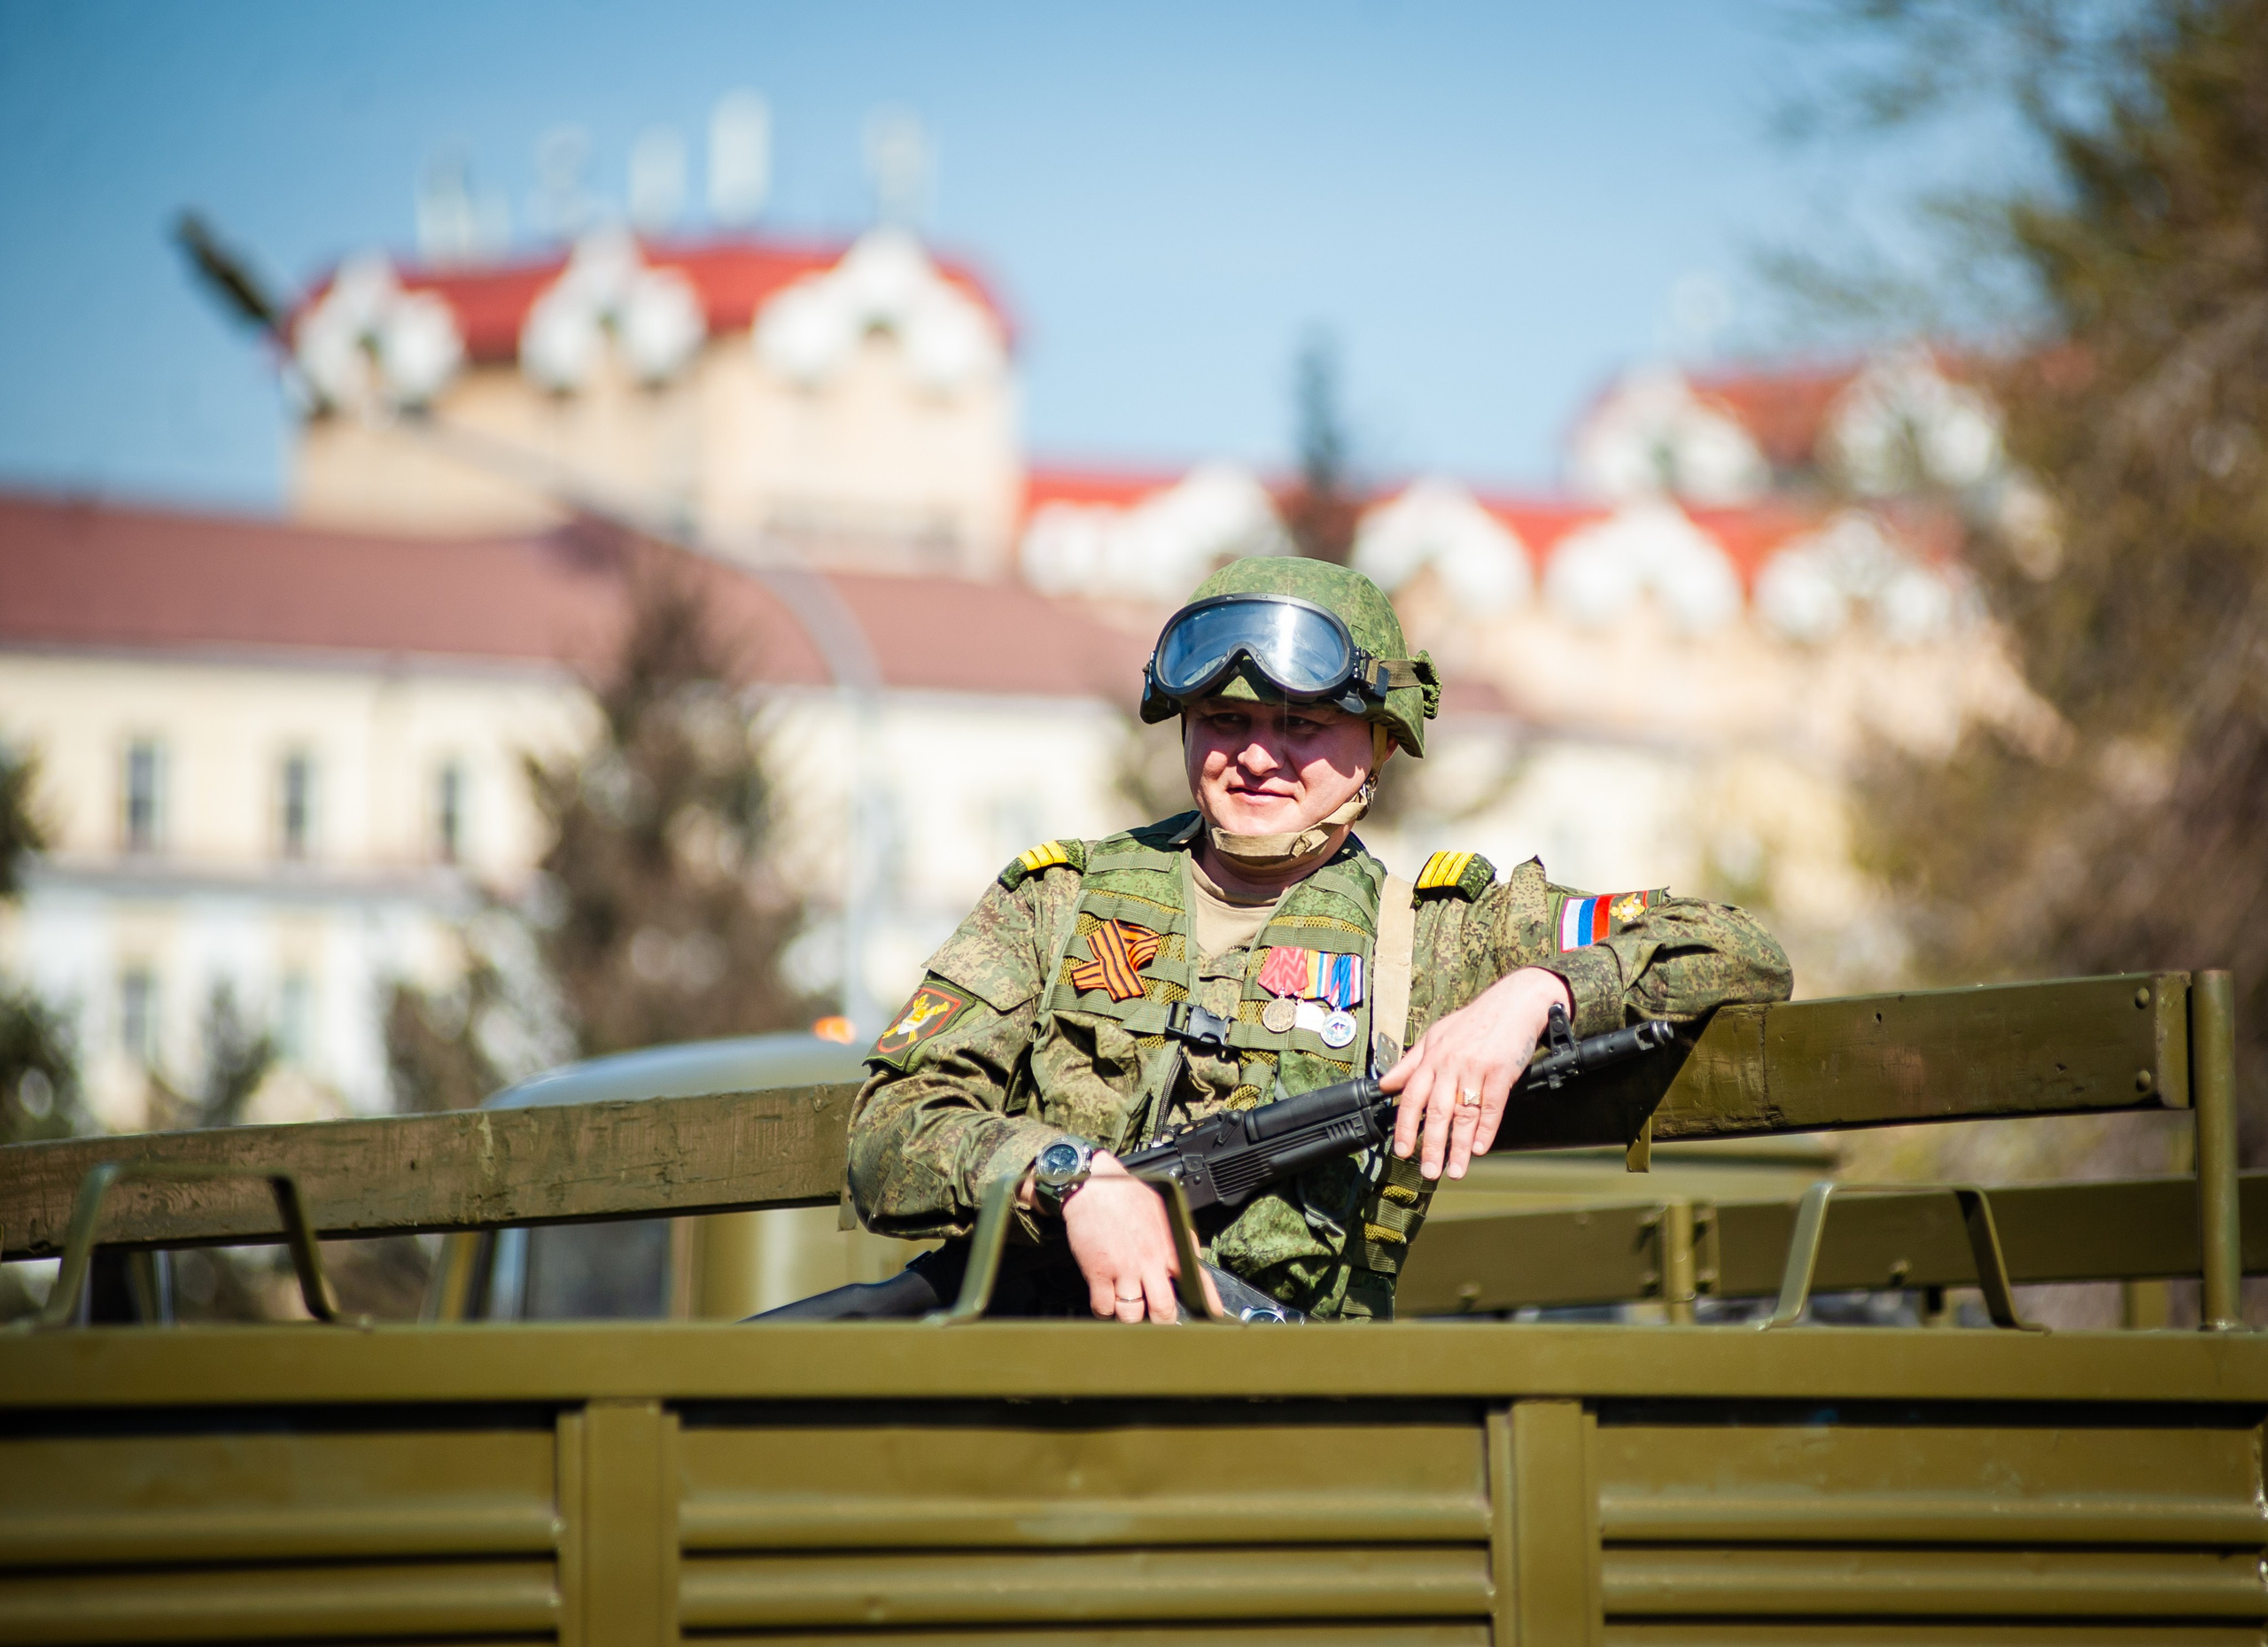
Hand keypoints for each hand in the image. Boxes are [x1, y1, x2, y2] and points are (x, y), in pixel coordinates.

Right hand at [1035, 1153, 1222, 1322]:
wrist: (1093, 1185)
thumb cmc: (1127, 1195)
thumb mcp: (1164, 1211)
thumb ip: (1178, 1239)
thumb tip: (1192, 1262)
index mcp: (1171, 1246)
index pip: (1198, 1281)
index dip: (1207, 1305)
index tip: (1209, 1319)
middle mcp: (1150, 1260)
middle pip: (1163, 1309)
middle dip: (1163, 1323)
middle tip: (1159, 1324)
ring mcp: (1124, 1269)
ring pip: (1132, 1315)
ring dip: (1130, 1318)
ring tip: (1129, 1313)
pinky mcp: (1099, 1272)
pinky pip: (1103, 1308)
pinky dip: (1104, 1311)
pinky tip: (1106, 1303)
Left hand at [1382, 967, 1572, 1180]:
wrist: (1516, 1002)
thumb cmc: (1476, 1021)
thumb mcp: (1437, 1035)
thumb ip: (1411, 1062)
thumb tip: (1385, 1084)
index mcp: (1432, 1057)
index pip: (1412, 1096)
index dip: (1406, 1126)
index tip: (1402, 1150)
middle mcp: (1450, 1063)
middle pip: (1437, 1111)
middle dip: (1431, 1145)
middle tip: (1428, 1171)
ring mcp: (1476, 1067)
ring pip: (1464, 1113)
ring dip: (1458, 1146)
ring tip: (1455, 1170)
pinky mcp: (1501, 1071)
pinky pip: (1492, 1105)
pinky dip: (1486, 1129)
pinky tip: (1479, 1148)